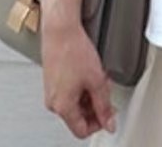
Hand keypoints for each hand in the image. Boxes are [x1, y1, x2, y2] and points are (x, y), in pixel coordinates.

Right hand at [42, 19, 116, 138]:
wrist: (60, 30)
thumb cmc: (73, 50)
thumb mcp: (96, 81)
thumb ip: (104, 105)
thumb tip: (109, 123)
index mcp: (62, 106)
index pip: (81, 131)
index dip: (99, 124)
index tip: (109, 113)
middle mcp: (53, 102)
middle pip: (78, 117)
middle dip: (95, 107)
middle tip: (107, 93)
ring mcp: (51, 91)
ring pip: (74, 104)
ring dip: (90, 96)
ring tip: (99, 79)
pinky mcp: (52, 80)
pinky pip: (69, 92)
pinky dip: (81, 87)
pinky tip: (90, 74)